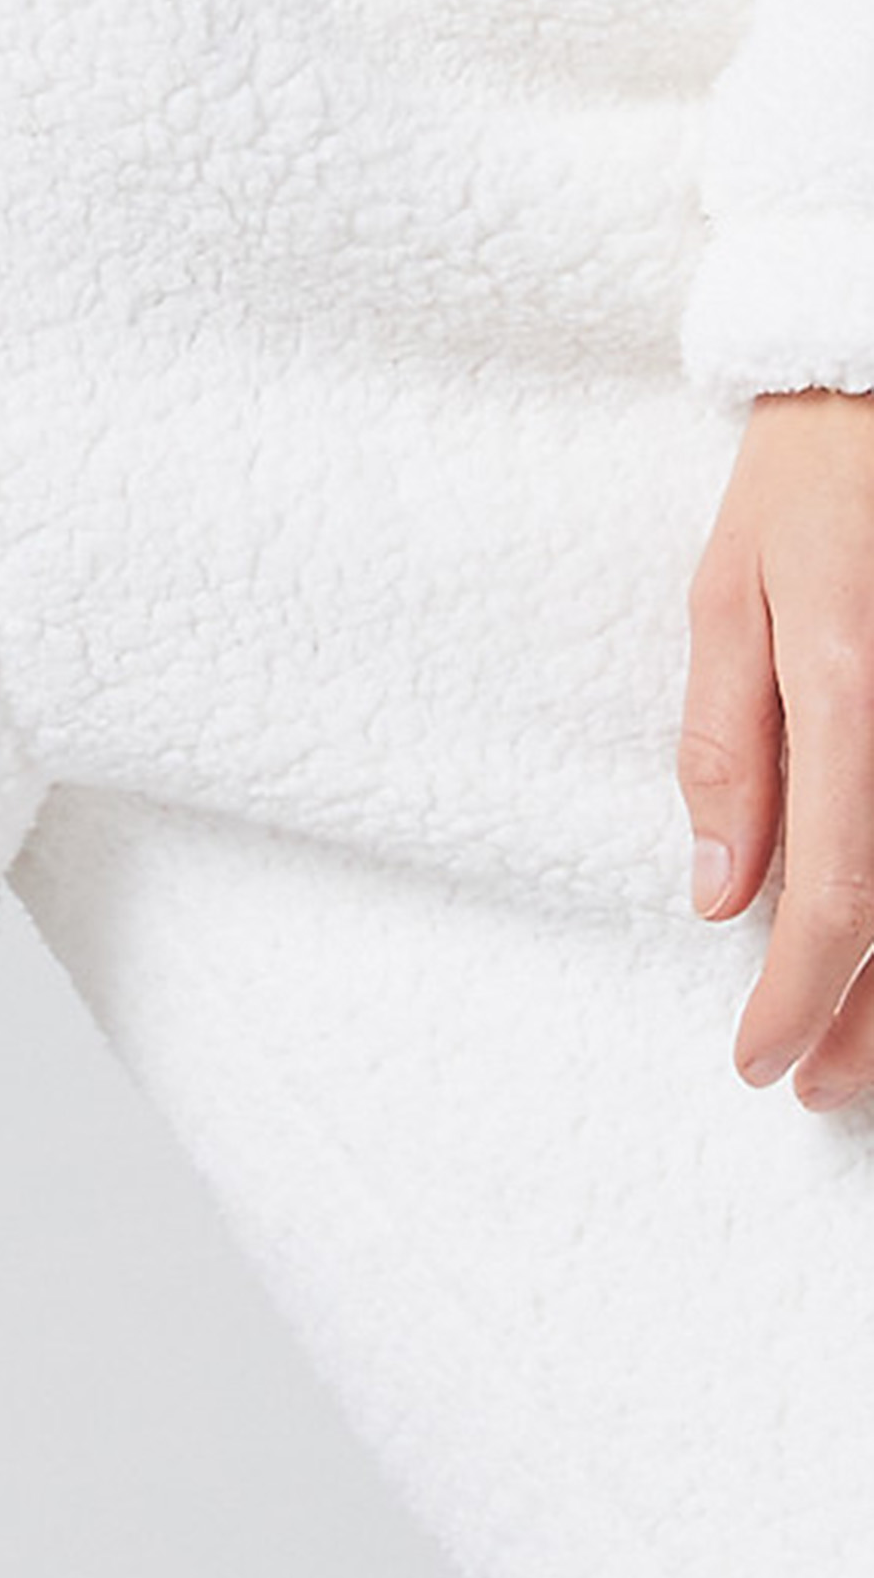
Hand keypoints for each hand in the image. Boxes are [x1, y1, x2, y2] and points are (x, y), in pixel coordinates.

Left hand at [681, 385, 873, 1105]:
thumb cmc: (807, 490)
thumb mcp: (729, 598)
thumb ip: (725, 749)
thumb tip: (719, 894)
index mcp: (856, 694)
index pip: (840, 892)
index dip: (801, 995)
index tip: (758, 1062)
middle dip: (871, 1025)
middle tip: (815, 1087)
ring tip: (866, 1060)